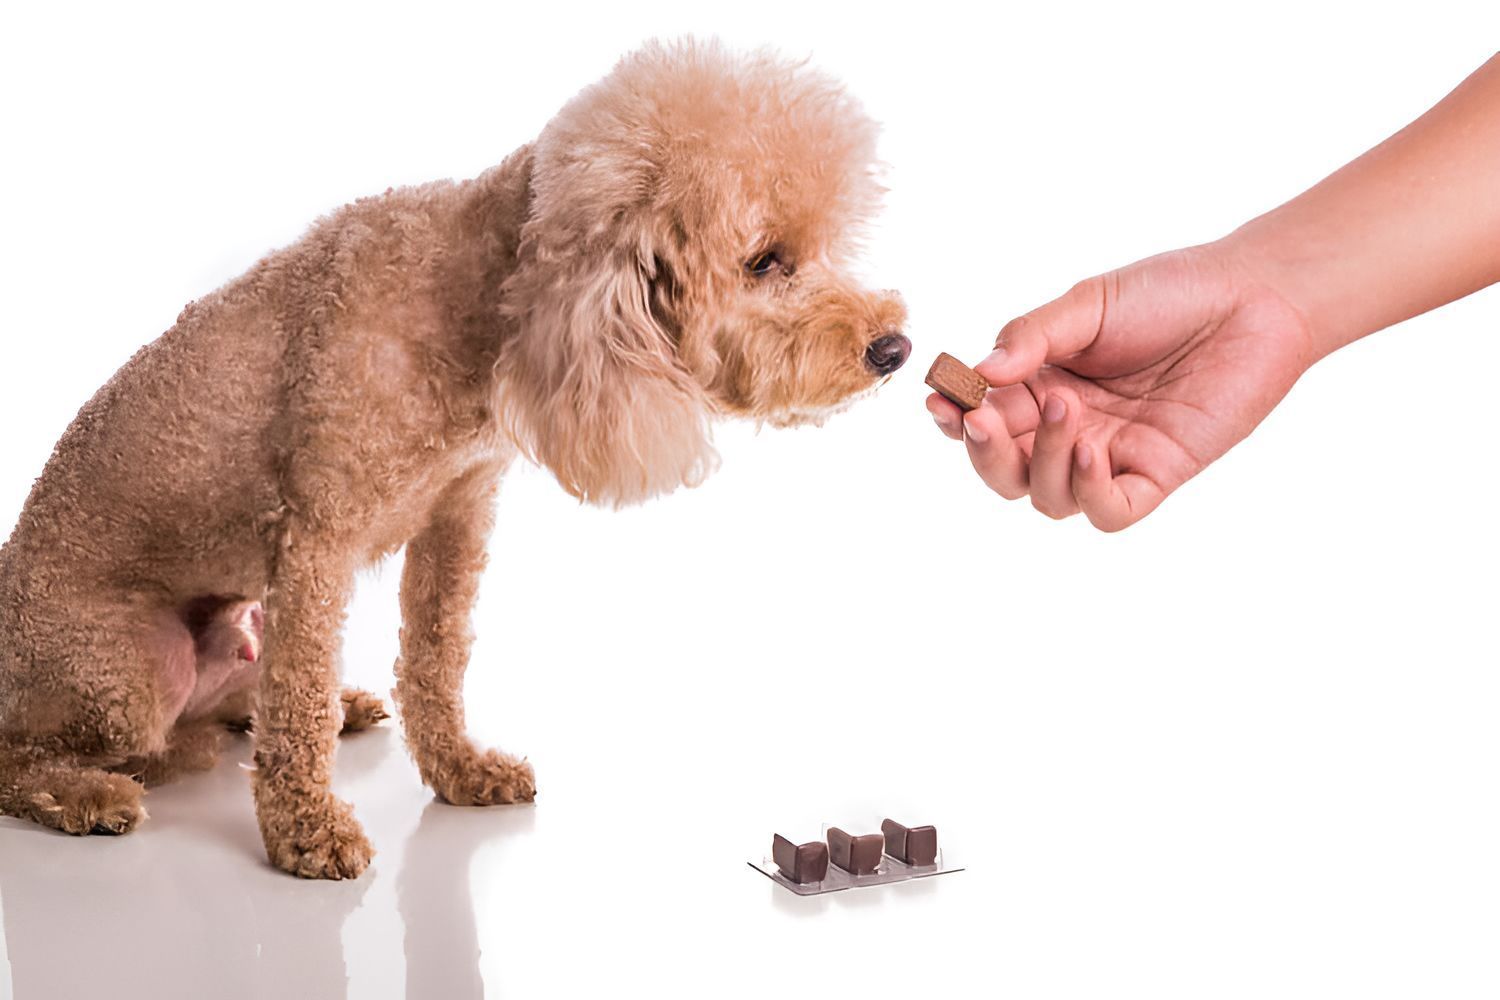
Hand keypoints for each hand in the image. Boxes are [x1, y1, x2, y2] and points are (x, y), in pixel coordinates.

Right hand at [928, 244, 1315, 530]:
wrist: (1253, 296)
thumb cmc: (1171, 292)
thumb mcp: (1088, 304)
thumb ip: (1032, 336)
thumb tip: (981, 371)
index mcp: (1042, 386)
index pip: (984, 419)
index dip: (955, 419)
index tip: (941, 400)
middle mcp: (1069, 428)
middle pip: (1006, 471)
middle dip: (984, 453)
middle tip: (984, 422)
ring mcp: (1111, 455)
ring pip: (1048, 495)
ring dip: (1042, 460)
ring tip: (1066, 408)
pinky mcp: (1157, 473)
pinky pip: (1109, 511)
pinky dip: (1088, 492)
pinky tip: (1090, 452)